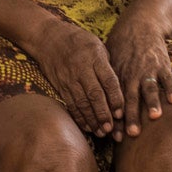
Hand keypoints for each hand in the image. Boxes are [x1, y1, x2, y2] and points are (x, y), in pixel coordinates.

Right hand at [27, 17, 126, 135]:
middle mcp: (82, 69)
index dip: (115, 98)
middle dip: (104, 114)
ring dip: (92, 120)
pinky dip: (79, 117)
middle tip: (112, 128)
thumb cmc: (79, 41)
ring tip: (102, 132)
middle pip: (95, 95)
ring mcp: (69, 79)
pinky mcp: (60, 86)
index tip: (121, 113)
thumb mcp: (98, 46)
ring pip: (82, 103)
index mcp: (95, 58)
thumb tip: (121, 88)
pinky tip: (88, 127)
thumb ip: (108, 66)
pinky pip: (71, 104)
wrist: (49, 38)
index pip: (108, 81)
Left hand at [106, 2, 171, 131]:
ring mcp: (148, 70)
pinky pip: (168, 78)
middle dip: (131, 117)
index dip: (115, 120)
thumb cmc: (122, 47)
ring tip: (154, 116)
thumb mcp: (109, 63)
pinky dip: (171, 88)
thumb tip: (97, 108)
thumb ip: (107, 84)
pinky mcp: (162, 64)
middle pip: (131, 99)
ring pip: (149, 89)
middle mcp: (132, 76)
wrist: (139, 24)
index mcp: (118, 78)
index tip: (113, 136)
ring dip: (151, 103)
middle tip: (132, 133)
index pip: (115, 103)